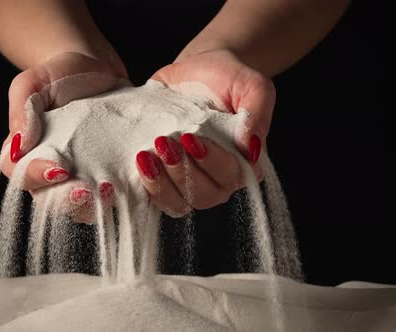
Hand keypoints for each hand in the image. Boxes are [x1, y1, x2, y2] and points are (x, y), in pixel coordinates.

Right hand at [1, 52, 125, 218]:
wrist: (97, 70)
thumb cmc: (58, 74)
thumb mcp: (33, 83)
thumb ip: (22, 109)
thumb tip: (19, 145)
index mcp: (26, 155)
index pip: (22, 175)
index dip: (37, 177)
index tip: (58, 168)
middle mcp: (51, 175)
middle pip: (53, 202)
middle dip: (70, 201)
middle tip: (89, 190)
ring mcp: (82, 179)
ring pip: (85, 207)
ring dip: (98, 204)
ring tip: (114, 189)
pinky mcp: (111, 177)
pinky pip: (116, 196)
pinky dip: (125, 195)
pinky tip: (136, 184)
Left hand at [136, 50, 275, 216]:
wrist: (195, 70)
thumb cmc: (228, 78)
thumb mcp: (251, 85)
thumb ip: (257, 113)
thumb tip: (251, 148)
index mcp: (245, 162)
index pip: (231, 176)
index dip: (211, 162)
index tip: (190, 137)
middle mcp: (219, 179)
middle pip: (203, 196)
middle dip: (182, 172)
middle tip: (163, 142)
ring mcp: (190, 181)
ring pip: (178, 202)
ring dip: (161, 182)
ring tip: (146, 155)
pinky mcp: (165, 178)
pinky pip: (156, 196)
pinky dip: (146, 184)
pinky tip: (139, 160)